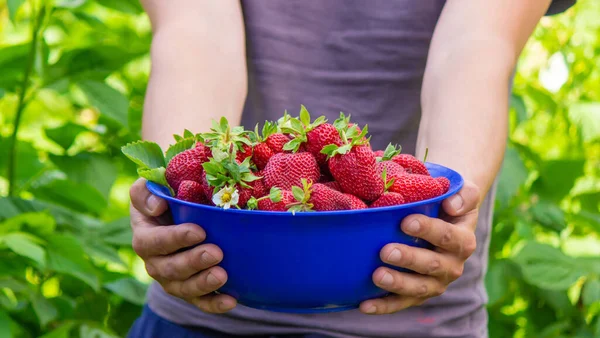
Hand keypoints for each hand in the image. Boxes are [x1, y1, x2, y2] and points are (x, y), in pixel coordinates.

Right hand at [129, 178, 236, 312]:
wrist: (179, 218)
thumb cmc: (168, 199)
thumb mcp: (152, 189)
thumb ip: (146, 191)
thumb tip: (157, 204)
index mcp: (145, 237)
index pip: (154, 242)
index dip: (175, 238)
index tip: (199, 231)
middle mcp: (155, 262)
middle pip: (170, 268)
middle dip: (193, 262)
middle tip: (216, 252)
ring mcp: (172, 280)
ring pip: (184, 288)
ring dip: (203, 283)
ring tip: (222, 275)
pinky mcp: (190, 291)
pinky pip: (200, 302)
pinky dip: (214, 303)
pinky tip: (231, 300)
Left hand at [359, 181, 479, 314]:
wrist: (445, 217)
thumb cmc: (447, 201)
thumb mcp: (463, 192)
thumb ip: (464, 195)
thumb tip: (452, 205)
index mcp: (463, 241)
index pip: (448, 237)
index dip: (429, 230)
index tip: (407, 222)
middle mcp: (452, 266)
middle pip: (432, 265)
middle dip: (409, 259)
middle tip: (386, 251)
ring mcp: (435, 283)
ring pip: (418, 288)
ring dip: (397, 284)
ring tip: (377, 276)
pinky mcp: (417, 294)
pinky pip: (401, 302)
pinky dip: (383, 306)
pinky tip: (364, 305)